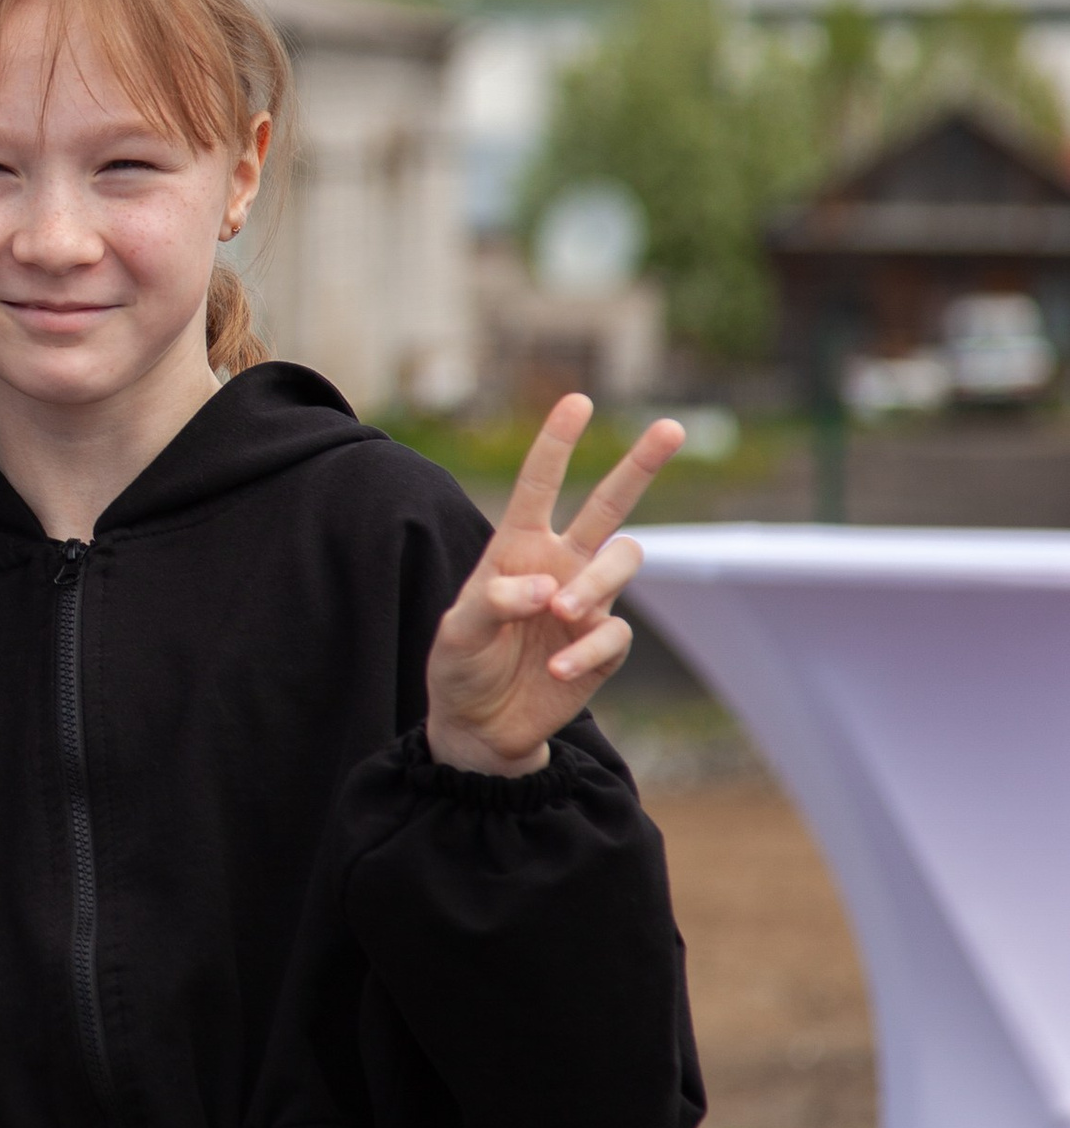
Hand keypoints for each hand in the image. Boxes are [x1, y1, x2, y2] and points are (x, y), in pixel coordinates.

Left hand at [425, 392, 683, 777]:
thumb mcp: (457, 632)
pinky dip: (586, 650)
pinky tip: (556, 668)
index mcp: (518, 546)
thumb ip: (492, 602)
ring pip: (623, 561)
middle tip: (671, 427)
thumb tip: (546, 587)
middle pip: (609, 505)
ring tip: (561, 611)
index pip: (539, 485)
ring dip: (596, 582)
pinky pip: (613, 634)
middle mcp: (560, 563)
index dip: (557, 443)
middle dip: (640, 464)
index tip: (578, 401)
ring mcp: (587, 602)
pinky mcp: (603, 646)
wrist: (480, 725)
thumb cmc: (462, 665)